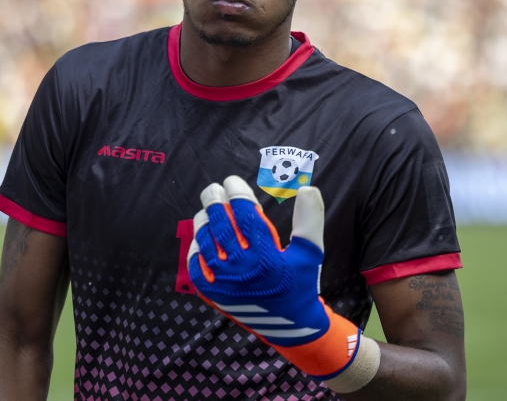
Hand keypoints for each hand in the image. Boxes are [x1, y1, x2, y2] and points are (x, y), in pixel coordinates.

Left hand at [187, 176, 377, 389]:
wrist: (291, 326)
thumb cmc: (300, 284)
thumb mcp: (311, 252)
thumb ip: (310, 219)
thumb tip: (308, 188)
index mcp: (265, 255)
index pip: (244, 213)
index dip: (236, 192)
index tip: (232, 181)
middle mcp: (240, 267)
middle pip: (220, 222)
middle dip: (214, 200)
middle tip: (214, 189)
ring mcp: (223, 281)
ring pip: (205, 240)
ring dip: (204, 220)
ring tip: (209, 210)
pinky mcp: (212, 292)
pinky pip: (195, 264)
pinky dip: (196, 246)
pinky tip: (202, 236)